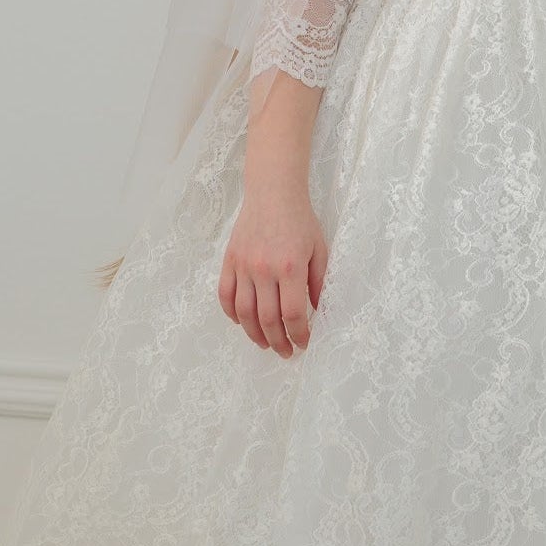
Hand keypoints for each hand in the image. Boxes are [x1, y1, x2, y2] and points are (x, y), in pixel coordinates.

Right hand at [218, 178, 327, 357]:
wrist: (273, 193)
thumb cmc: (300, 221)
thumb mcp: (320, 250)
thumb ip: (319, 282)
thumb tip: (318, 312)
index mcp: (291, 267)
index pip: (293, 313)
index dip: (298, 334)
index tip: (304, 343)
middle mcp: (264, 269)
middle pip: (267, 319)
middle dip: (278, 341)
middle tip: (285, 352)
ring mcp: (243, 266)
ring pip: (244, 312)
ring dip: (254, 334)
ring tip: (265, 344)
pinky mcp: (229, 261)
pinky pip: (225, 295)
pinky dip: (232, 314)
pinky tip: (242, 323)